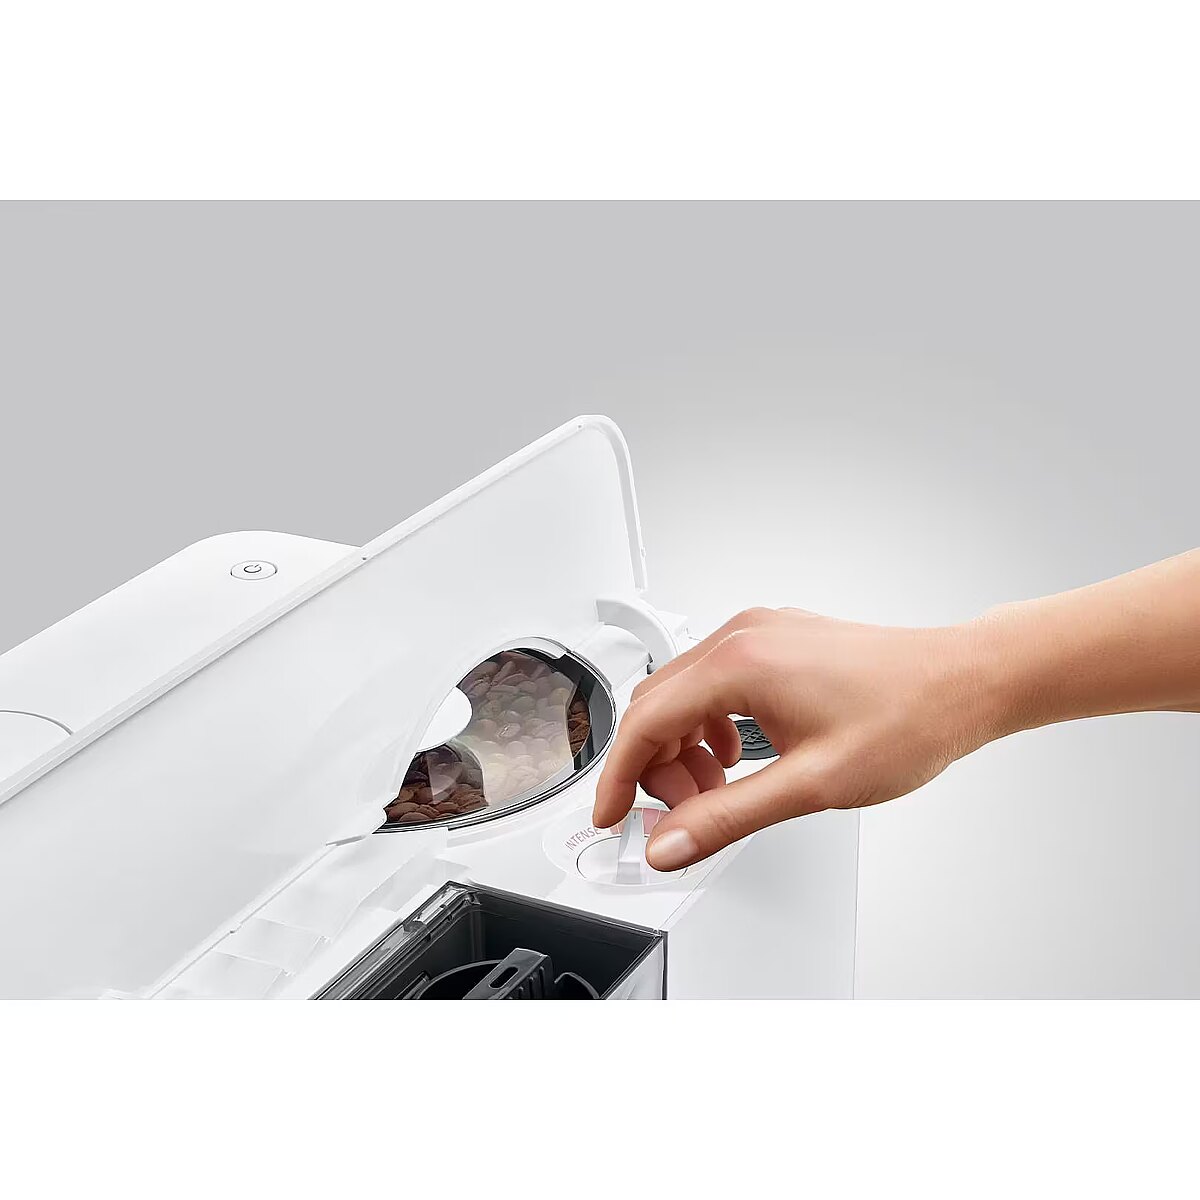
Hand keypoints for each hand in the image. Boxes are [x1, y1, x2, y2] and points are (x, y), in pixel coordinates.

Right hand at [592, 607, 995, 871]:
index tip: (611, 819)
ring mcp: (758, 632)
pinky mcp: (774, 639)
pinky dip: (709, 724)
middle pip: (656, 705)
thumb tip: (671, 843)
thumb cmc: (908, 718)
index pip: (644, 722)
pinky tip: (738, 756)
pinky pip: (713, 681)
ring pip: (682, 693)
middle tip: (685, 815)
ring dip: (684, 747)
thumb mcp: (812, 784)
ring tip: (720, 790)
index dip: (619, 779)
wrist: (963, 682)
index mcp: (740, 664)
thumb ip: (728, 817)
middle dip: (657, 767)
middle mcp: (741, 636)